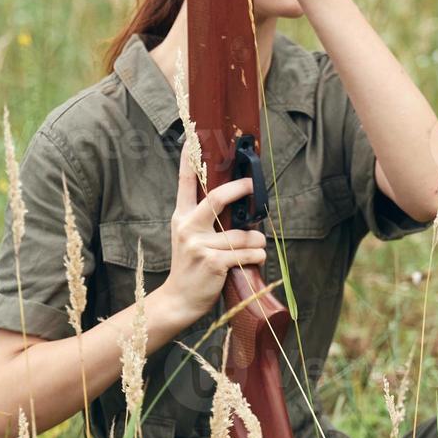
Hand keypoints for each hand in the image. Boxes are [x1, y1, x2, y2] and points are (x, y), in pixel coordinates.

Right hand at [156, 136, 266, 329]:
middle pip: (217, 198)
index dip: (188, 160)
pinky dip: (257, 257)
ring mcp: (199, 245)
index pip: (184, 183)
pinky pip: (247, 254)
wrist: (179, 300)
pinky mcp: (213, 263)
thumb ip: (206, 220)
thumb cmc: (191, 266)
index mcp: (181, 217)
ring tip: (257, 246)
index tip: (193, 138)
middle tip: (252, 185)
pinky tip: (254, 261)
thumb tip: (238, 204)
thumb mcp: (189, 238)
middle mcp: (187, 227)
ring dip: (257, 240)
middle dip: (240, 189)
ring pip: (243, 234)